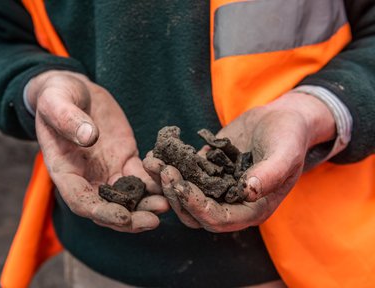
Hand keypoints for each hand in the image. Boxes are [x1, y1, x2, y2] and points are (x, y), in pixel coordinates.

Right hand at [27, 70, 168, 232]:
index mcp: (65, 172)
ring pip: (129, 197)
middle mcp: (87, 178)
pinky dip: (154, 183)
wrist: (75, 91)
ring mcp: (108, 170)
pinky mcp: (125, 159)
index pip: (81, 202)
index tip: (123, 217)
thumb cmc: (57, 97)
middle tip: (154, 220)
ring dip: (147, 205)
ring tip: (167, 204)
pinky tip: (168, 180)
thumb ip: (68, 120)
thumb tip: (88, 136)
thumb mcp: (56, 102)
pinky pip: (141, 176)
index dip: (102, 212)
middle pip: (109, 208)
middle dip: (131, 219)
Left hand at [144, 92, 335, 231]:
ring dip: (167, 183)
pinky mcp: (206, 169)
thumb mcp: (285, 153)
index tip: (181, 186)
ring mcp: (216, 186)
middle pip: (195, 213)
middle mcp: (231, 202)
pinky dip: (169, 165)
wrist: (281, 118)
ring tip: (153, 162)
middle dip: (177, 195)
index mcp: (252, 208)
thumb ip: (270, 174)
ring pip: (184, 195)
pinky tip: (156, 153)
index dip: (198, 207)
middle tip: (165, 172)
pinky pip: (184, 173)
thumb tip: (248, 191)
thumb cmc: (289, 137)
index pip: (219, 219)